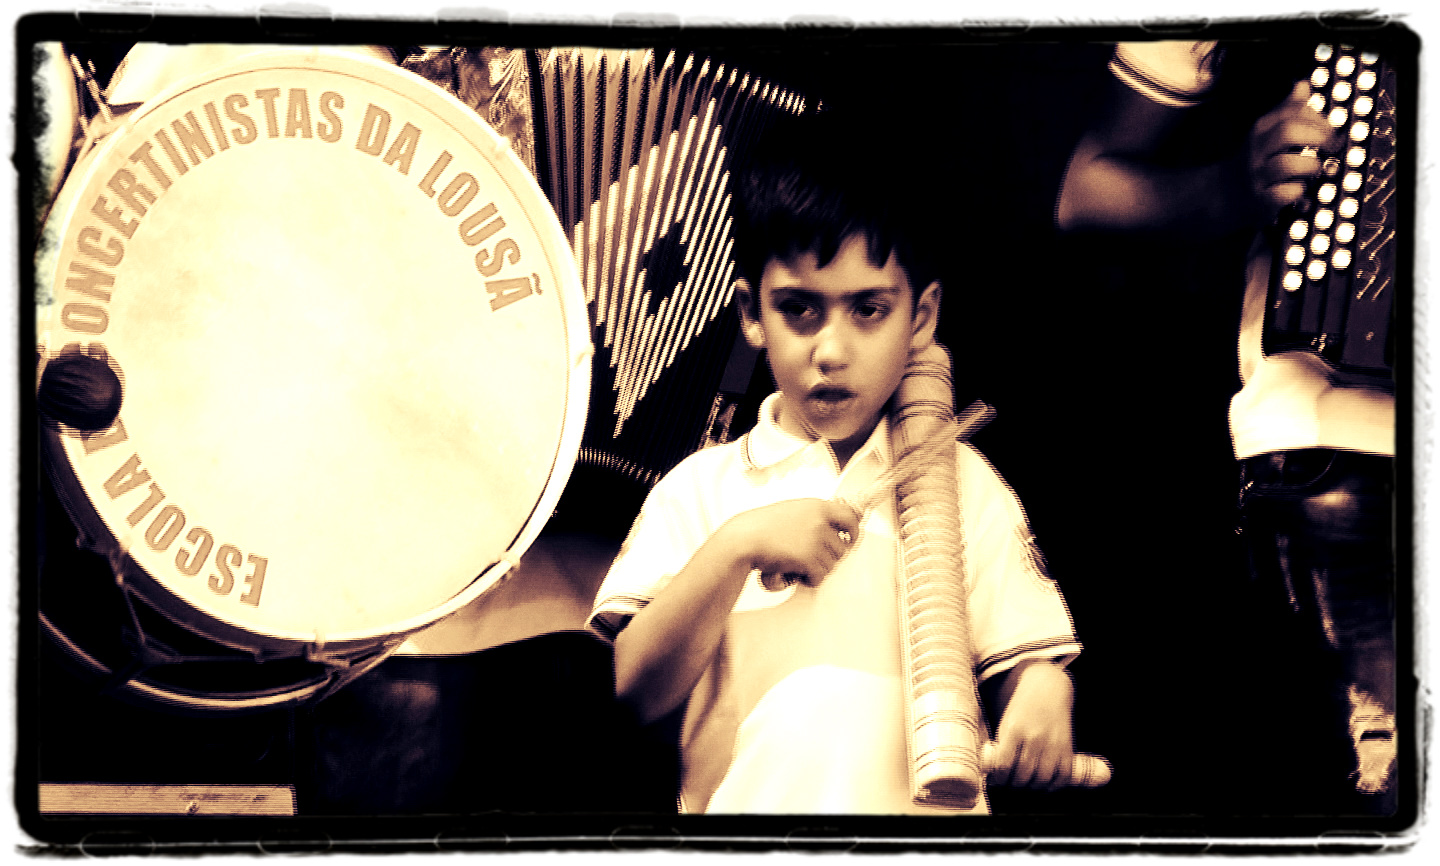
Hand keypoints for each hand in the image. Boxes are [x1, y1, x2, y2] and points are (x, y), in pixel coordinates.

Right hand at [722, 498, 859, 590]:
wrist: (744, 539)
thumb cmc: (762, 526)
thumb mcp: (793, 510)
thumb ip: (813, 516)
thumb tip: (833, 528)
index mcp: (817, 506)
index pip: (851, 517)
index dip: (854, 531)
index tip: (851, 539)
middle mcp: (820, 522)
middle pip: (842, 547)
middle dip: (829, 557)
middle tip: (811, 559)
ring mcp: (815, 540)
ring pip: (832, 564)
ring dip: (817, 569)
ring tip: (799, 565)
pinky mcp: (809, 559)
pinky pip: (820, 576)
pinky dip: (809, 580)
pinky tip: (796, 574)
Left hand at [989, 660, 1075, 790]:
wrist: (1048, 690)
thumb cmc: (1022, 708)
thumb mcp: (1005, 722)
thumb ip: (1000, 747)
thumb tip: (992, 773)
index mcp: (1015, 730)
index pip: (1004, 765)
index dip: (998, 778)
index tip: (996, 778)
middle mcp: (1036, 738)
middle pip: (1023, 776)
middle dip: (1013, 784)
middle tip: (1009, 781)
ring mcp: (1054, 745)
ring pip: (1042, 780)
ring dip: (1031, 786)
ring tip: (1024, 782)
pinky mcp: (1068, 749)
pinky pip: (1062, 777)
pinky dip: (1052, 785)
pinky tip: (1043, 782)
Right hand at [1247, 80, 1340, 216]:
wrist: (1220, 196)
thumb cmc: (1253, 162)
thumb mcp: (1264, 132)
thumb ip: (1286, 109)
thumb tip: (1303, 86)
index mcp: (1261, 130)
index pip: (1293, 111)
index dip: (1319, 118)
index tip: (1330, 129)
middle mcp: (1257, 150)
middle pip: (1288, 132)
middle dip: (1318, 137)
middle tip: (1330, 147)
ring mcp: (1257, 176)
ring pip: (1287, 164)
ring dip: (1310, 166)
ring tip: (1314, 169)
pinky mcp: (1260, 201)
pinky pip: (1283, 194)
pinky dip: (1297, 192)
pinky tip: (1299, 190)